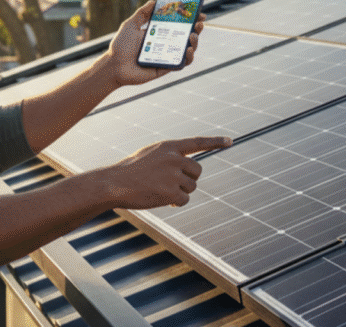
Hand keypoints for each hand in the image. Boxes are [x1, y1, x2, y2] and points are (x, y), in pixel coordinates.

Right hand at [100, 136, 231, 209]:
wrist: (115, 183)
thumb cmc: (130, 170)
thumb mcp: (151, 155)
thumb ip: (170, 156)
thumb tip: (190, 168)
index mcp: (169, 146)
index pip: (197, 142)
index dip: (215, 142)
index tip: (230, 142)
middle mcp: (174, 158)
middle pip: (197, 171)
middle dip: (189, 179)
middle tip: (172, 183)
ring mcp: (173, 175)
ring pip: (191, 187)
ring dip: (180, 192)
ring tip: (160, 189)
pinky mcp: (171, 192)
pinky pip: (184, 200)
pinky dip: (175, 203)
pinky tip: (161, 199)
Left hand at [104, 0, 206, 87]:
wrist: (114, 65)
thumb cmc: (120, 46)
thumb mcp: (130, 25)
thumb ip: (142, 13)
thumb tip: (154, 1)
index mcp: (158, 33)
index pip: (177, 24)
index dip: (188, 19)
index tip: (198, 12)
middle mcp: (165, 44)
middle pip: (186, 36)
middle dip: (196, 29)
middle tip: (199, 23)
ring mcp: (166, 56)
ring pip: (187, 50)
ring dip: (194, 42)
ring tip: (193, 36)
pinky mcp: (166, 68)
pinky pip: (181, 63)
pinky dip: (188, 58)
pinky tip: (188, 51)